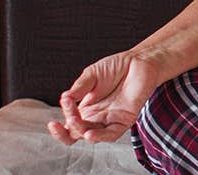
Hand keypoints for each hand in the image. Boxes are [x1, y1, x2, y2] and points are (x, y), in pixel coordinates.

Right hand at [46, 50, 161, 144]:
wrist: (139, 61)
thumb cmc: (116, 67)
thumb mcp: (91, 75)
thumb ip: (79, 88)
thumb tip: (64, 98)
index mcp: (87, 108)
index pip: (70, 124)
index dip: (61, 124)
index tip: (58, 111)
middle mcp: (97, 117)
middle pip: (77, 134)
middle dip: (67, 130)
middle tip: (66, 116)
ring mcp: (111, 119)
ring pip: (92, 136)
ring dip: (80, 132)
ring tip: (74, 121)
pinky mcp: (125, 119)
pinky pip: (112, 134)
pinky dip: (100, 137)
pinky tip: (89, 135)